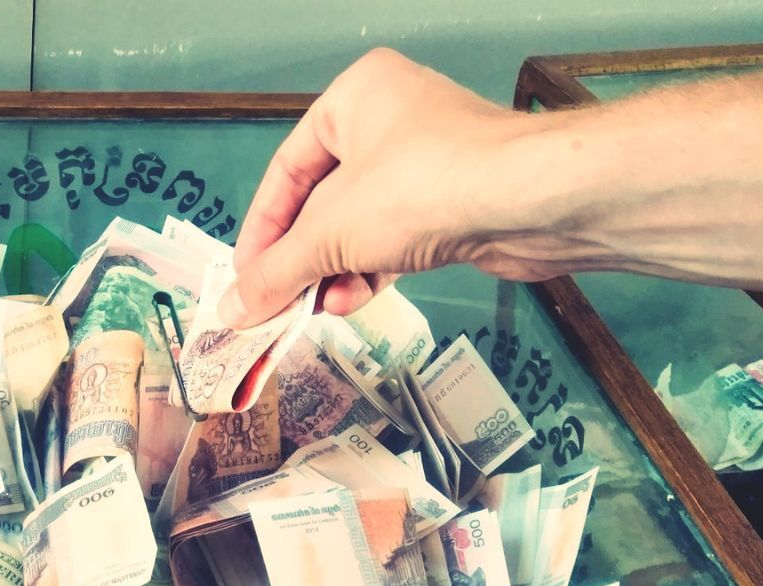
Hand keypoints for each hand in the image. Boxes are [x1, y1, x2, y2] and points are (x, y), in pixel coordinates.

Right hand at [219, 48, 548, 327]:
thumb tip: (232, 310)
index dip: (261, 231)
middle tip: (276, 305)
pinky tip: (353, 301)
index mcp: (355, 98)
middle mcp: (391, 120)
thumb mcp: (331, 233)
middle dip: (301, 259)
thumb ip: (277, 271)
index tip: (245, 280)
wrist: (530, 202)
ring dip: (334, 272)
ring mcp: (426, 163)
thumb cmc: (424, 188)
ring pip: (360, 225)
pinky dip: (371, 270)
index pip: (287, 171)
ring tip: (317, 309)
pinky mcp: (453, 203)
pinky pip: (395, 239)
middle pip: (323, 202)